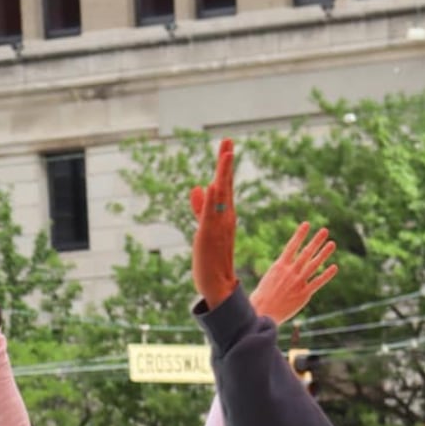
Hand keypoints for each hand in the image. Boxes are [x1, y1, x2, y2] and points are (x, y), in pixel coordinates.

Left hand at [189, 138, 238, 306]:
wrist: (218, 285)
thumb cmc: (211, 260)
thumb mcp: (204, 228)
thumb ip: (200, 207)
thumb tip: (196, 186)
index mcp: (225, 215)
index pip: (225, 185)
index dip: (224, 165)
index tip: (227, 145)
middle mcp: (225, 217)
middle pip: (226, 184)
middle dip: (226, 162)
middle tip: (228, 140)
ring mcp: (218, 225)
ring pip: (221, 195)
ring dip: (223, 174)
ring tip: (226, 153)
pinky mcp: (208, 234)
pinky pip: (211, 214)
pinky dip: (213, 199)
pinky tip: (212, 183)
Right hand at [251, 222, 337, 324]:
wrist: (262, 314)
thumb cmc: (261, 298)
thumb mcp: (268, 279)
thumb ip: (280, 271)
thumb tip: (286, 265)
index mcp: (279, 266)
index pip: (291, 246)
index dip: (300, 234)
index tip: (307, 224)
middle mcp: (290, 272)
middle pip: (306, 253)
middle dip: (316, 241)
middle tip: (325, 230)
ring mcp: (298, 282)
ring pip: (314, 265)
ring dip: (324, 253)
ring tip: (332, 243)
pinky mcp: (303, 294)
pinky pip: (317, 282)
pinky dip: (326, 275)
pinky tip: (334, 267)